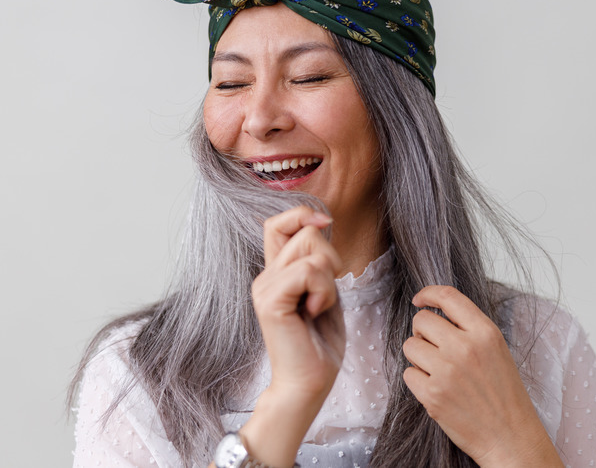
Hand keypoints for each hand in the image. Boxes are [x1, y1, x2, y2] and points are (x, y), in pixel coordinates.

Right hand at [252, 206, 344, 398]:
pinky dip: (324, 291)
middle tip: (326, 293)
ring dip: (329, 278)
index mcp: (276, 273)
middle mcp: (265, 277)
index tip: (326, 222)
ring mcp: (265, 288)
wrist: (309, 382)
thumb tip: (321, 224)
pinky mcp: (270, 301)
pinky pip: (309, 271)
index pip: (276, 223)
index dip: (302, 214)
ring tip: (319, 306)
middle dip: (331, 257)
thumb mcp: (324, 292)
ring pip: (311, 249)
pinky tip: (314, 312)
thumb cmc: (319, 343)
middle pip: (305, 232)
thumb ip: (317, 263)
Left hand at [402, 286, 562, 467]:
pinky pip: (408, 373)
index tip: (420, 300)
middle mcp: (465, 347)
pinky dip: (418, 381)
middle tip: (434, 347)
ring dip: (418, 357)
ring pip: (410, 346)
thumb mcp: (496, 350)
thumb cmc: (503, 394)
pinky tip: (437, 389)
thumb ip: (469, 328)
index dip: (428, 293)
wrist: (509, 436)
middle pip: (422, 320)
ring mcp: (446, 371)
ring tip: (438, 371)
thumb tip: (434, 312)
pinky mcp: (432, 395)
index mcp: (485, 332)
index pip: (448, 296)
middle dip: (423, 332)